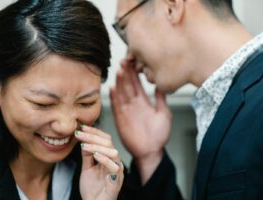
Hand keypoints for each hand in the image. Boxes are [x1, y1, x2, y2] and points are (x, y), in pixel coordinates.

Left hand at [76, 125, 123, 199]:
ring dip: (97, 146)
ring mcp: (117, 171)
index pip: (105, 139)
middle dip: (93, 137)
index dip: (94, 132)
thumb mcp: (86, 168)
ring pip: (113, 152)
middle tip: (80, 134)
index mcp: (108, 157)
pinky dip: (104, 159)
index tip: (81, 128)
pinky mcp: (117, 181)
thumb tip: (83, 139)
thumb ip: (87, 155)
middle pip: (109, 142)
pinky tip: (95, 155)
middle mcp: (114, 162)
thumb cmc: (92, 188)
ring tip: (84, 145)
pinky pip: (114, 167)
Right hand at [110, 56, 171, 183]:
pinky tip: (111, 88)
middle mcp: (133, 104)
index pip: (137, 84)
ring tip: (119, 70)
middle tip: (124, 61)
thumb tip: (161, 84)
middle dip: (126, 73)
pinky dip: (114, 98)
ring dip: (120, 82)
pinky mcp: (121, 119)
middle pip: (128, 85)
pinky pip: (116, 107)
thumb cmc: (159, 135)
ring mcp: (126, 111)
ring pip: (121, 93)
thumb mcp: (164, 114)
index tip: (133, 62)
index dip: (135, 73)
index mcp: (143, 102)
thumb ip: (160, 99)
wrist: (151, 151)